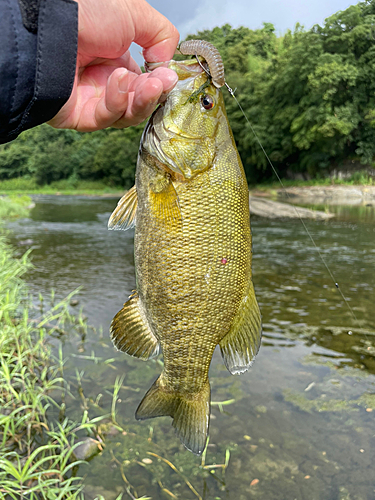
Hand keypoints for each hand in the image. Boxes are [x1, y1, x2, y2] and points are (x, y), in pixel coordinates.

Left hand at [48, 0, 178, 130]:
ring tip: (150, 84)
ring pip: (126, 114)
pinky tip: (118, 80)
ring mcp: (92, 99)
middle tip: (163, 83)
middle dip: (154, 93)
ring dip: (142, 100)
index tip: (170, 77)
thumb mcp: (135, 13)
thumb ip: (162, 36)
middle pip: (139, 102)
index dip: (160, 83)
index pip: (145, 83)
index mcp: (117, 59)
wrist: (51, 24)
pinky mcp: (79, 115)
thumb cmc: (85, 12)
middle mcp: (104, 81)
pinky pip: (106, 117)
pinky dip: (117, 100)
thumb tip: (168, 65)